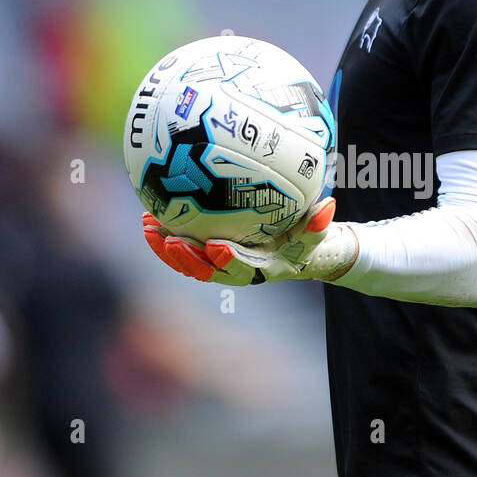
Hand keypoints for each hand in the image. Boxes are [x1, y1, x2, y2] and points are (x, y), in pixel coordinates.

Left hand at [142, 197, 357, 285]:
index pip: (246, 269)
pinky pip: (185, 252)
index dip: (229, 261)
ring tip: (148, 229)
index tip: (216, 246)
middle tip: (171, 240)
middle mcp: (241, 271)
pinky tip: (148, 220)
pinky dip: (165, 240)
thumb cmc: (311, 238)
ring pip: (191, 264)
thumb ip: (320, 222)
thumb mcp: (320, 231)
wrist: (303, 250)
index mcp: (266, 268)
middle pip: (209, 271)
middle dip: (187, 258)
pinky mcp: (211, 256)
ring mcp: (223, 265)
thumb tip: (328, 205)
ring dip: (168, 250)